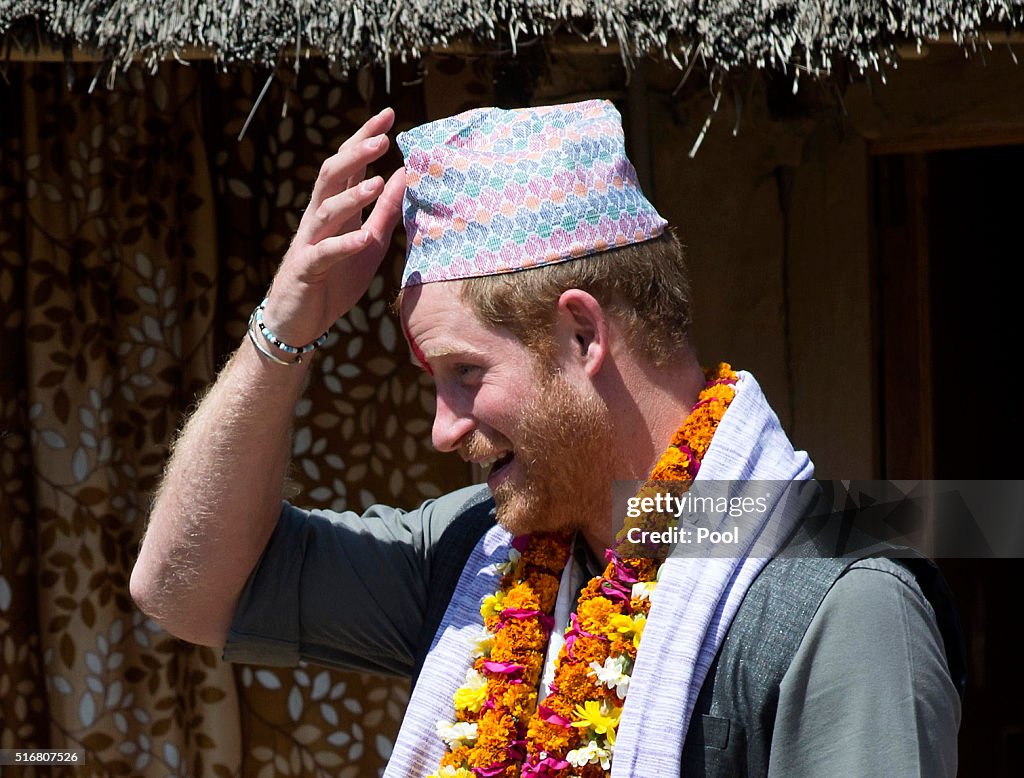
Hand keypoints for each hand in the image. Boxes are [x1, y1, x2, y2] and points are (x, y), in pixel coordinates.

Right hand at [261, 107, 406, 346]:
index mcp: (336, 208)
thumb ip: (386, 211)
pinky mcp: (306, 268)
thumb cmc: (335, 278)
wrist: (300, 320)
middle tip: (383, 138)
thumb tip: (404, 175)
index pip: (349, 165)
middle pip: (332, 176)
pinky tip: (364, 238)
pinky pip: (324, 253)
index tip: (389, 114)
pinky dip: (343, 244)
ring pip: (326, 210)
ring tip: (377, 183)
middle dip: (355, 155)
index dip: (365, 138)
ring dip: (352, 196)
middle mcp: (319, 218)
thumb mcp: (370, 242)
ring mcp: (310, 241)